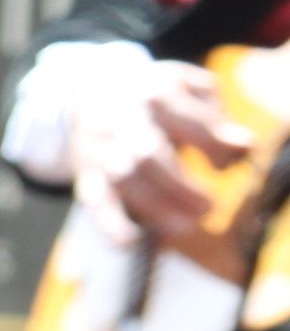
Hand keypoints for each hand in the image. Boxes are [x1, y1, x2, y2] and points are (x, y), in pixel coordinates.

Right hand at [75, 56, 250, 259]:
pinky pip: (93, 200)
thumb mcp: (188, 88)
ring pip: (122, 178)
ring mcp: (100, 146)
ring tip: (185, 226)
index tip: (228, 165)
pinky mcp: (87, 172)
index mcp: (154, 92)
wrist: (89, 89)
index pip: (188, 121)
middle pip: (148, 154)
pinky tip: (130, 242)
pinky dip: (109, 223)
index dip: (214, 146)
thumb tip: (242, 149)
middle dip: (180, 186)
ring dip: (154, 206)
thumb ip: (217, 117)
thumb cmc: (154, 96)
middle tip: (208, 208)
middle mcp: (121, 118)